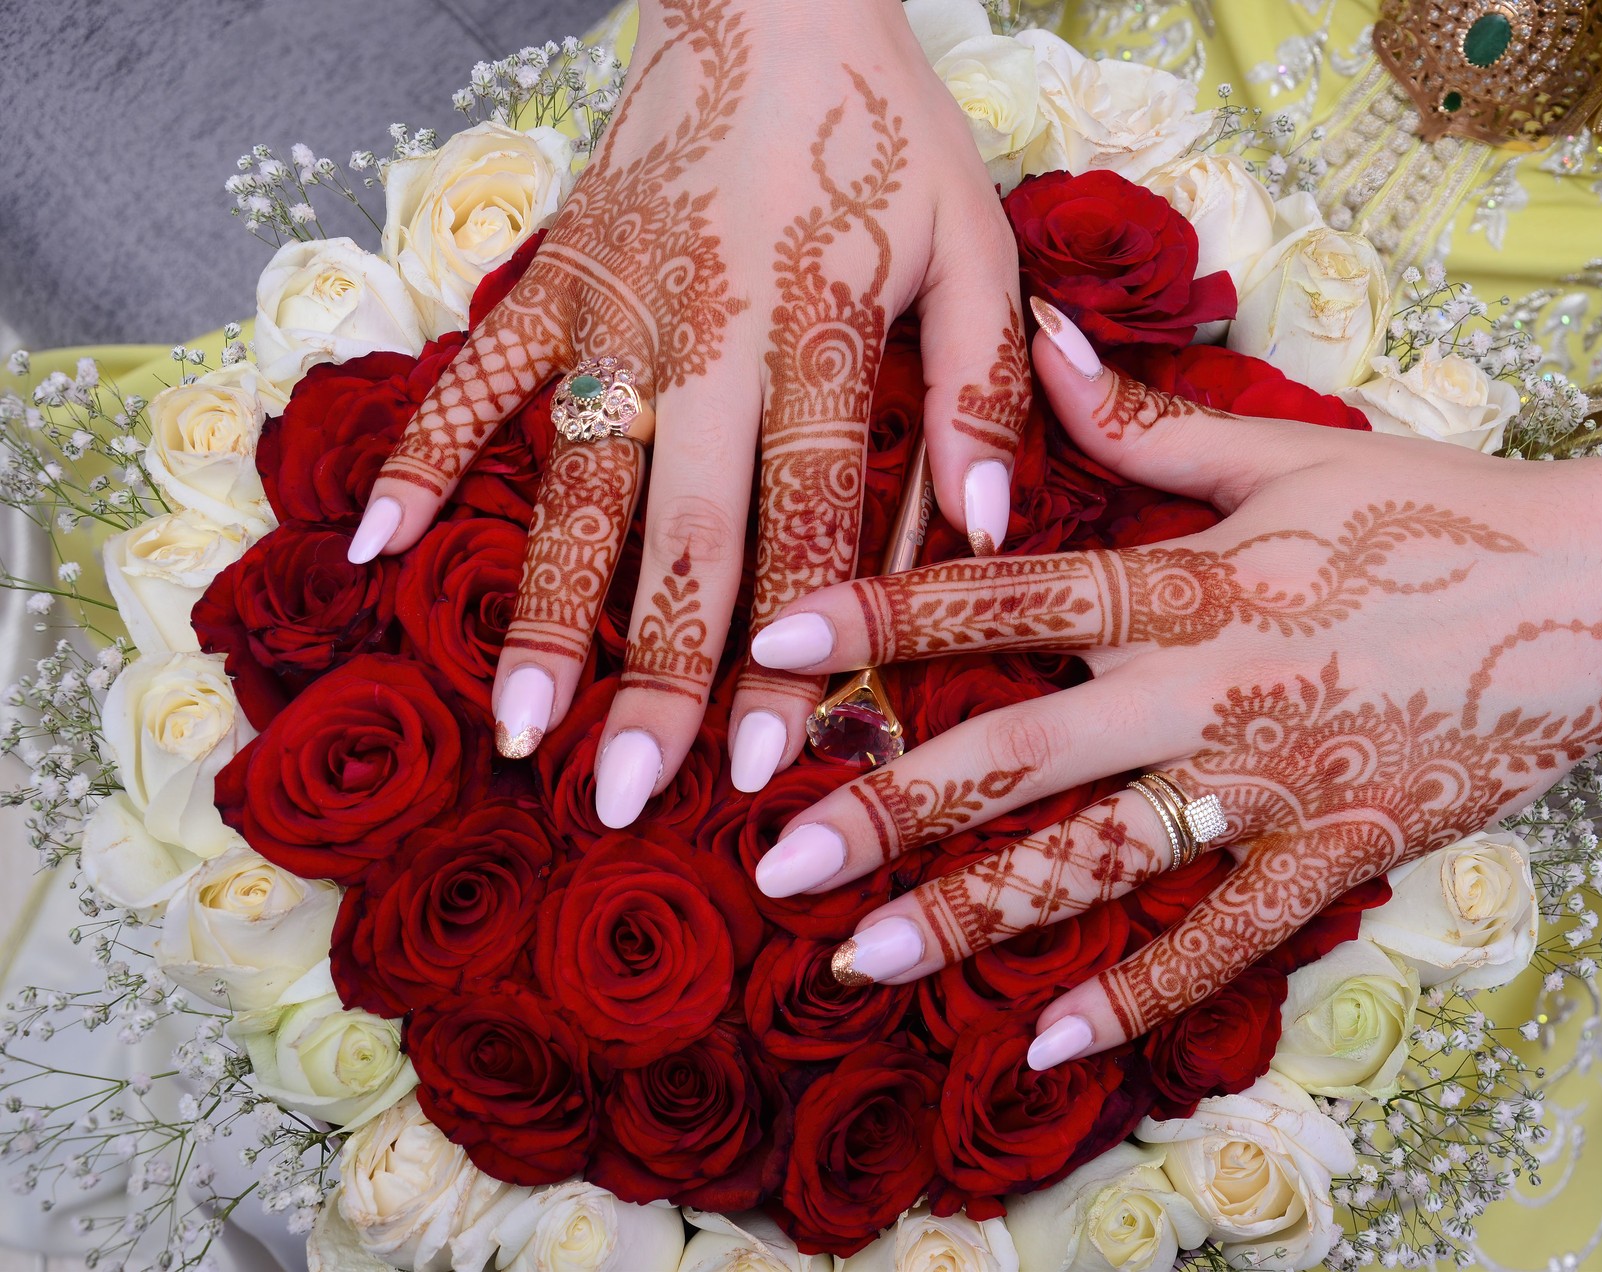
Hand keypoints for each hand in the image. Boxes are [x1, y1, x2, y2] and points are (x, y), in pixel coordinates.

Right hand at [350, 0, 1026, 824]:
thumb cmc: (886, 131)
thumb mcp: (974, 242)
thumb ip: (977, 389)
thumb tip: (989, 531)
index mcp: (817, 328)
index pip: (804, 516)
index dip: (791, 645)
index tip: (773, 757)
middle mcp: (704, 333)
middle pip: (677, 526)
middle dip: (655, 672)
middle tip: (631, 795)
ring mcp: (611, 307)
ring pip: (571, 481)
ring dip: (544, 610)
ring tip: (522, 728)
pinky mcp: (551, 276)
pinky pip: (475, 376)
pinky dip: (423, 455)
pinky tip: (375, 546)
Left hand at [743, 299, 1601, 1067]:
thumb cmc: (1435, 509)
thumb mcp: (1289, 451)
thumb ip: (1145, 420)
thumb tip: (1038, 335)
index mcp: (1193, 582)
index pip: (1013, 597)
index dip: (887, 615)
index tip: (777, 644)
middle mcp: (1213, 691)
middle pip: (1024, 755)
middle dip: (891, 807)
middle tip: (773, 861)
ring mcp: (1275, 785)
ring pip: (1101, 863)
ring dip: (975, 915)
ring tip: (857, 960)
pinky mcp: (1336, 854)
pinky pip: (1225, 942)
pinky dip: (1140, 997)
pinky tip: (1045, 1043)